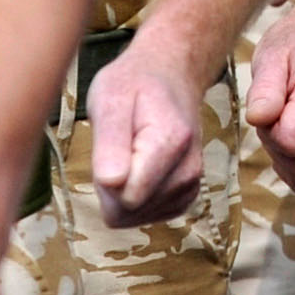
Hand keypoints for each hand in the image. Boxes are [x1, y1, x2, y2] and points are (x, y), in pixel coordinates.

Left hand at [82, 45, 207, 226]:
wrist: (171, 78)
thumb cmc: (134, 85)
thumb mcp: (110, 99)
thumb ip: (110, 142)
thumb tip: (111, 183)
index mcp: (171, 143)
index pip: (125, 197)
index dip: (105, 177)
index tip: (112, 143)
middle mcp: (189, 171)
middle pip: (127, 210)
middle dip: (110, 185)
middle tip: (117, 146)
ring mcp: (190, 186)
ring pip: (133, 216)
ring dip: (120, 190)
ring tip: (129, 152)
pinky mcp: (185, 196)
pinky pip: (142, 216)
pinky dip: (132, 197)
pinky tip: (138, 167)